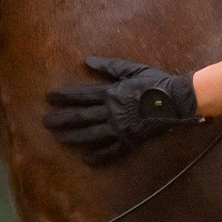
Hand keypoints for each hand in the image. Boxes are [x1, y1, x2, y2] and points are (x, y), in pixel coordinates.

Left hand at [43, 57, 201, 163]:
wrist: (176, 100)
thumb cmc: (155, 82)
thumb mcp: (131, 69)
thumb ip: (109, 67)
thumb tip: (86, 61)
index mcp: (111, 93)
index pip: (81, 96)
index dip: (64, 96)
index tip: (49, 97)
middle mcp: (111, 112)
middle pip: (81, 116)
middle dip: (62, 119)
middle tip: (45, 122)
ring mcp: (119, 128)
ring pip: (91, 134)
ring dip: (73, 136)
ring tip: (58, 138)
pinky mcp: (130, 140)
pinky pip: (112, 150)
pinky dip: (99, 156)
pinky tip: (87, 160)